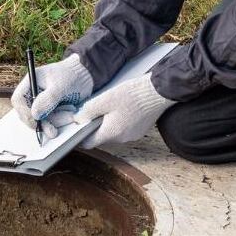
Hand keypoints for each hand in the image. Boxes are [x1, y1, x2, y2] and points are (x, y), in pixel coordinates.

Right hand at [11, 53, 92, 123]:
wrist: (87, 76)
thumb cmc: (72, 75)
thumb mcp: (60, 86)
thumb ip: (47, 100)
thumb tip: (34, 115)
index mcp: (30, 82)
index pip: (18, 100)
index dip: (24, 112)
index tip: (36, 121)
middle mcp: (33, 93)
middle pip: (27, 113)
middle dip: (41, 122)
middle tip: (53, 130)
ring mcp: (41, 102)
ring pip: (40, 120)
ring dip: (54, 122)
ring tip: (70, 115)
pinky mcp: (50, 110)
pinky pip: (50, 121)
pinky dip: (60, 121)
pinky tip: (71, 115)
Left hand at [61, 73, 175, 148]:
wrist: (158, 92)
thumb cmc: (132, 95)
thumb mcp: (105, 99)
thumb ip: (88, 111)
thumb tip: (78, 120)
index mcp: (111, 133)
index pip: (89, 143)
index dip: (80, 135)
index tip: (77, 126)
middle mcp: (122, 139)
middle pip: (101, 137)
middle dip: (95, 126)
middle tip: (94, 110)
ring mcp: (132, 135)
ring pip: (113, 132)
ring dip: (108, 123)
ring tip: (110, 106)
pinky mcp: (140, 130)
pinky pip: (124, 129)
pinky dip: (120, 121)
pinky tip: (123, 108)